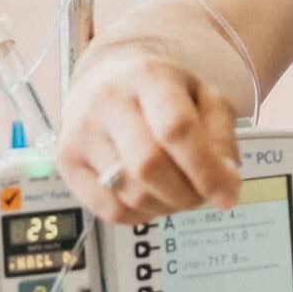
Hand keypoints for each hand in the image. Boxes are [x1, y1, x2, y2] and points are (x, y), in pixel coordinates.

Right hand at [54, 45, 240, 223]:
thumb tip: (225, 186)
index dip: (206, 170)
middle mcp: (107, 100)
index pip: (177, 129)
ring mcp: (80, 131)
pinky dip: (141, 215)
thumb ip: (222, 138)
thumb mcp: (203, 97)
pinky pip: (110, 210)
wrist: (107, 80)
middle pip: (150, 166)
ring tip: (178, 192)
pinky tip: (151, 198)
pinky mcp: (65, 160)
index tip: (227, 196)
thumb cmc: (162, 93)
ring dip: (167, 206)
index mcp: (149, 76)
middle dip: (187, 194)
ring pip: (132, 194)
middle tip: (202, 196)